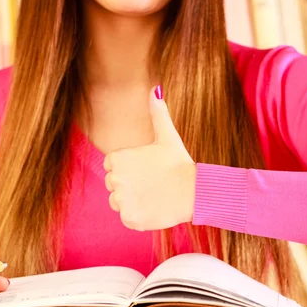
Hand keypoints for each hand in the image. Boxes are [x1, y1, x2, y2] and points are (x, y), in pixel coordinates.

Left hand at [104, 86, 196, 231]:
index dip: (130, 169)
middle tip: (152, 184)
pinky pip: (127, 218)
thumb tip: (155, 88)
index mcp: (118, 159)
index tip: (146, 171)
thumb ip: (157, 113)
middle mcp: (115, 180)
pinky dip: (139, 216)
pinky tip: (154, 208)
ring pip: (118, 203)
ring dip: (132, 202)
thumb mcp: (167, 136)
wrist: (194, 192)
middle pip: (114, 185)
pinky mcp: (130, 219)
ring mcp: (122, 201)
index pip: (113, 167)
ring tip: (153, 196)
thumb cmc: (180, 164)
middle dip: (129, 186)